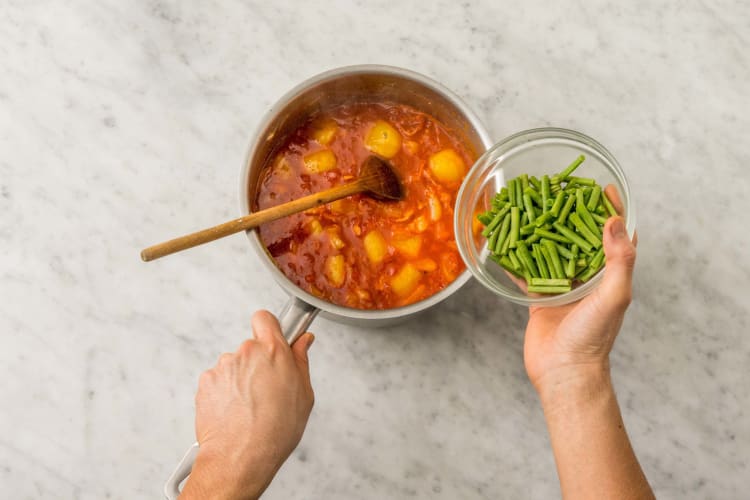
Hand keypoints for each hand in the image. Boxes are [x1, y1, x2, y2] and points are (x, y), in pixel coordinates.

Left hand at [180, 311, 314, 499]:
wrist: (240, 456)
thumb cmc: (275, 431)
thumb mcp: (304, 394)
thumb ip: (301, 360)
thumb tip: (303, 341)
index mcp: (273, 351)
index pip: (265, 318)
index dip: (269, 328)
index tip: (274, 339)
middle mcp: (246, 352)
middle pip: (251, 347)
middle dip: (257, 363)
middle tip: (266, 389)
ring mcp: (223, 366)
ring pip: (234, 365)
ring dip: (240, 379)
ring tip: (249, 406)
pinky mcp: (206, 381)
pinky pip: (219, 380)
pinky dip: (225, 392)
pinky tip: (235, 411)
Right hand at [523, 188, 636, 392]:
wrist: (564, 372)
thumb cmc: (593, 337)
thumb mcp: (613, 296)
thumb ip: (618, 260)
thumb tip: (615, 222)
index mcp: (609, 275)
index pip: (617, 236)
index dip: (613, 211)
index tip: (604, 188)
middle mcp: (586, 277)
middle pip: (579, 238)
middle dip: (571, 215)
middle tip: (559, 191)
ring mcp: (561, 286)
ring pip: (550, 251)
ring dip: (541, 232)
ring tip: (530, 209)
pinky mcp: (539, 297)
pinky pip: (526, 272)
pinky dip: (515, 258)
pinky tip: (503, 242)